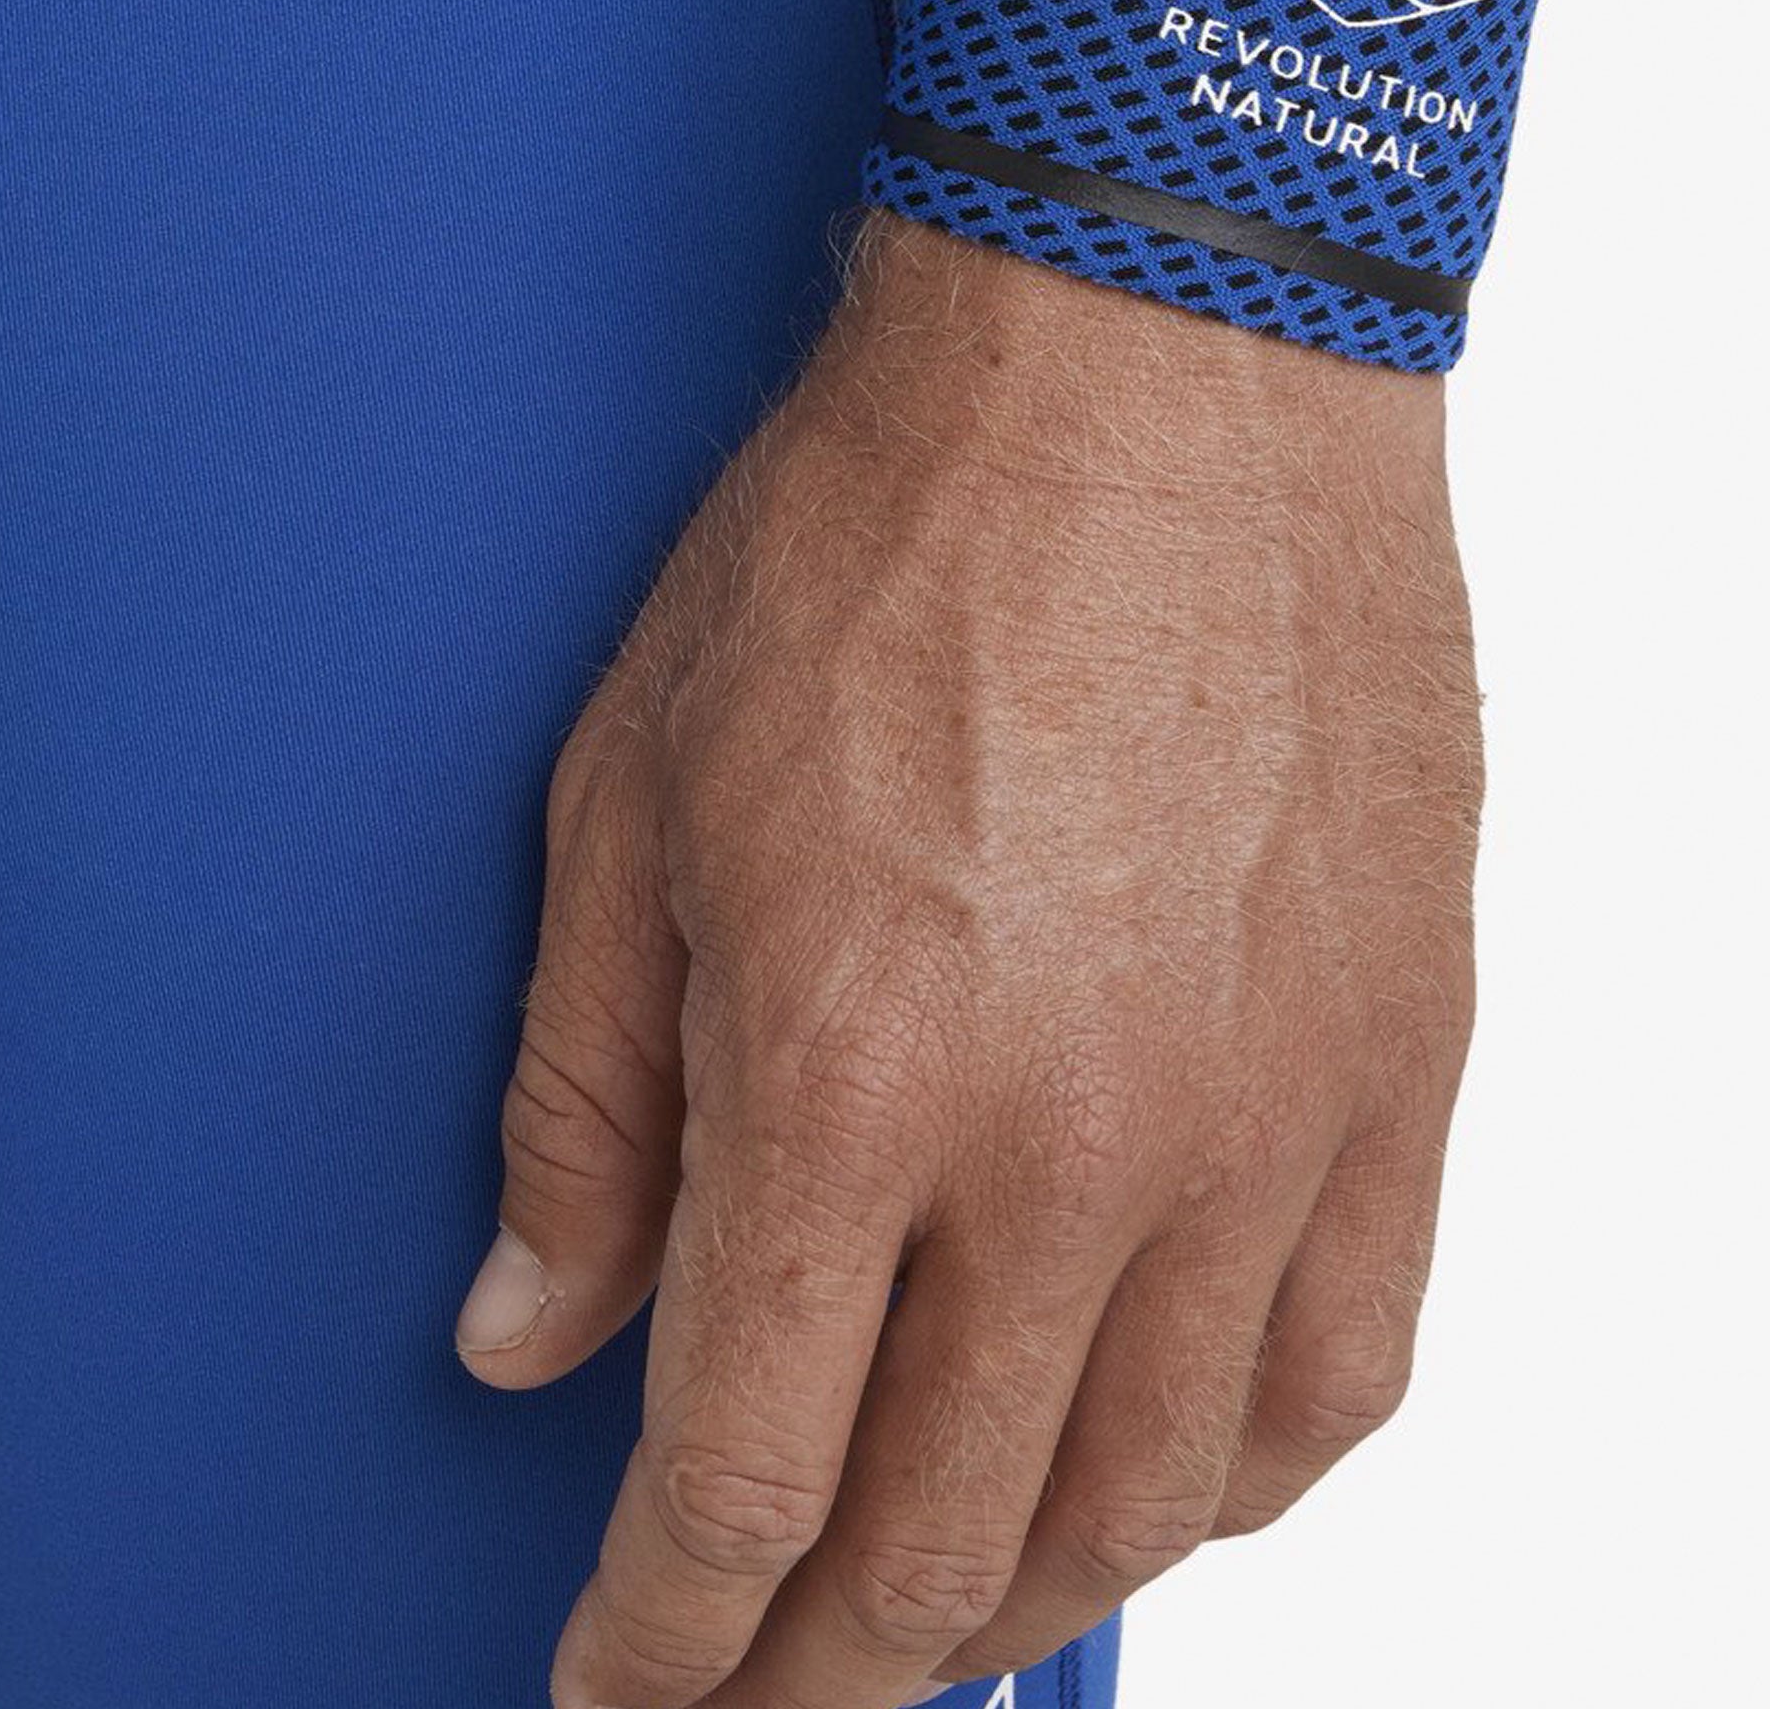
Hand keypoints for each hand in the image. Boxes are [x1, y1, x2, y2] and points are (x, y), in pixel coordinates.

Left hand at [456, 214, 1482, 1708]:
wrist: (1149, 352)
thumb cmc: (879, 534)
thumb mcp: (633, 794)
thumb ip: (580, 1098)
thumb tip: (527, 1333)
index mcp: (850, 1077)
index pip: (737, 1485)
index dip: (657, 1646)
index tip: (615, 1696)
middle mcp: (1074, 1142)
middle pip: (936, 1545)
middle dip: (813, 1672)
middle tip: (750, 1685)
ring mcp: (1266, 1114)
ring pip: (1148, 1502)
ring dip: (1013, 1600)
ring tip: (928, 1604)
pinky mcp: (1399, 1058)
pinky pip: (1344, 1371)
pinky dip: (1236, 1483)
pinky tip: (1158, 1474)